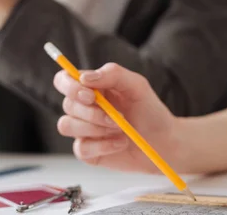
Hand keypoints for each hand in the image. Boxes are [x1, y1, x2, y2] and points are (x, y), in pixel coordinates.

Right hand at [53, 63, 178, 172]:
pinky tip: (120, 143)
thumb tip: (83, 78)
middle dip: (92, 113)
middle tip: (118, 117)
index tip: (90, 95)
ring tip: (121, 129)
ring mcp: (83, 130)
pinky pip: (81, 148)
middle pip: (67, 105)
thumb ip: (112, 74)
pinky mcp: (87, 151)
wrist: (163, 142)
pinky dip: (103, 146)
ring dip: (96, 128)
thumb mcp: (137, 85)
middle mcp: (83, 107)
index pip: (64, 80)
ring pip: (67, 125)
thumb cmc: (149, 110)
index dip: (70, 87)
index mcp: (91, 87)